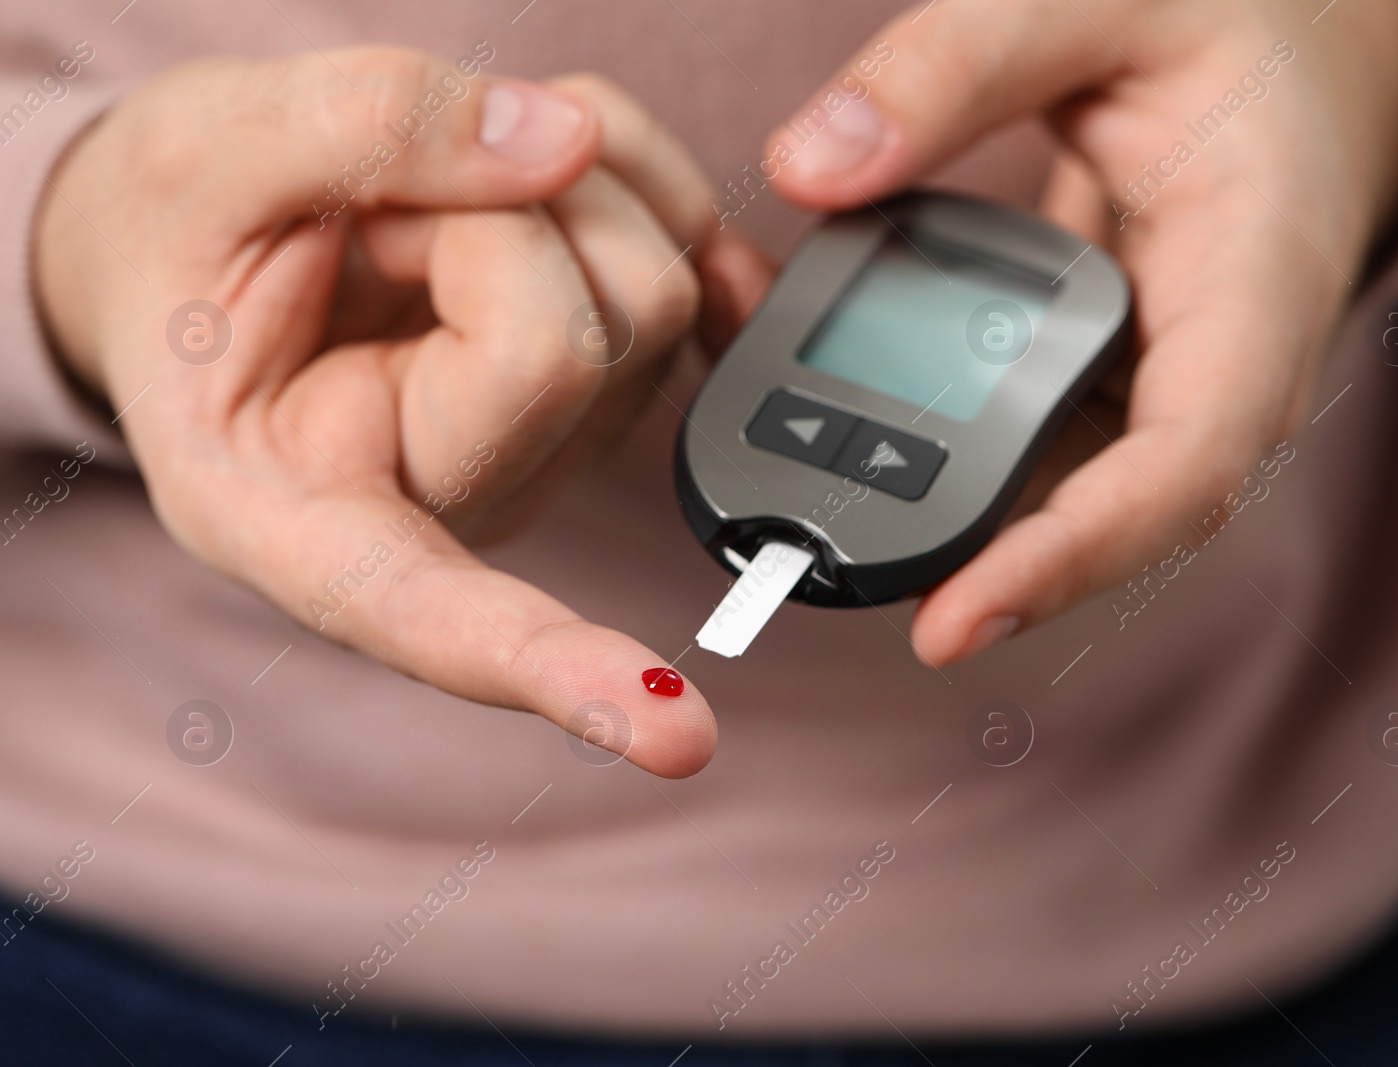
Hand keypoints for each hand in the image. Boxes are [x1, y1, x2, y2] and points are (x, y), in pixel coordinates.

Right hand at [35, 49, 720, 774]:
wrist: (210, 232)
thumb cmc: (183, 228)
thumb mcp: (201, 156)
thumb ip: (364, 131)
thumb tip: (564, 145)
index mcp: (292, 508)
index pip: (427, 608)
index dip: (545, 665)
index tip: (673, 741)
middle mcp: (445, 502)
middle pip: (569, 351)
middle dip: (486, 218)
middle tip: (376, 213)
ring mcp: (547, 448)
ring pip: (652, 290)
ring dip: (555, 184)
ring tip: (427, 204)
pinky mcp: (613, 375)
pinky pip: (691, 243)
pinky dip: (627, 169)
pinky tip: (537, 178)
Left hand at [762, 0, 1397, 664]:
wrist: (1311, 64)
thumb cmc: (1238, 27)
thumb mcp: (1106, 0)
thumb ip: (958, 66)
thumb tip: (807, 167)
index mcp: (1253, 287)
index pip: (1180, 470)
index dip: (1067, 559)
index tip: (948, 623)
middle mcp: (1216, 374)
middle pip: (1092, 517)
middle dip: (953, 556)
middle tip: (805, 554)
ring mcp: (1160, 392)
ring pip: (1044, 496)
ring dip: (916, 501)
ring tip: (778, 467)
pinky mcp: (1108, 386)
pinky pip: (1016, 441)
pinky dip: (918, 432)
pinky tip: (814, 386)